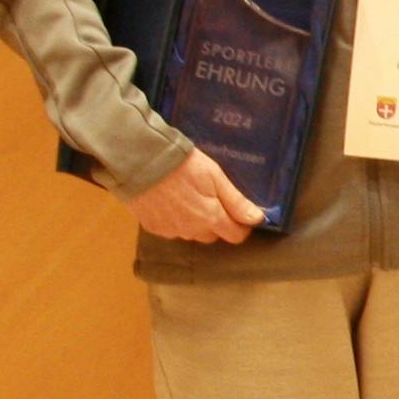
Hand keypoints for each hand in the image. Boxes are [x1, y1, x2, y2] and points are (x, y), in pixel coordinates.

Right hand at [130, 149, 264, 243]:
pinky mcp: (152, 227)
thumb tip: (257, 219)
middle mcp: (191, 230)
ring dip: (195, 222)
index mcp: (210, 219)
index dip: (241, 226)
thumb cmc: (183, 166)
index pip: (235, 236)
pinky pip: (171, 229)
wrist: (141, 162)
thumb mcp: (215, 177)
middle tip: (211, 199)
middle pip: (212, 235)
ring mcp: (170, 231)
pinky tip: (170, 202)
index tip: (239, 213)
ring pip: (191, 233)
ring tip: (188, 198)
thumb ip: (236, 202)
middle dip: (216, 222)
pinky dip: (175, 220)